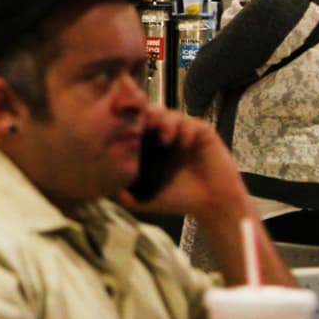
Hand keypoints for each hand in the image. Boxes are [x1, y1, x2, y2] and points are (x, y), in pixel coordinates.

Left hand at [115, 109, 244, 220]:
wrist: (212, 204)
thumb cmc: (180, 200)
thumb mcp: (147, 199)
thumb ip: (126, 197)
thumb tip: (105, 192)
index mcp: (150, 147)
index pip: (135, 126)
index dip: (128, 123)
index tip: (120, 127)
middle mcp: (166, 136)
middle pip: (150, 113)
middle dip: (145, 116)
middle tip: (141, 126)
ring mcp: (184, 133)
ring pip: (170, 114)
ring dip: (165, 122)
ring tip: (164, 139)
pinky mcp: (202, 133)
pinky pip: (191, 123)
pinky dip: (186, 130)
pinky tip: (184, 144)